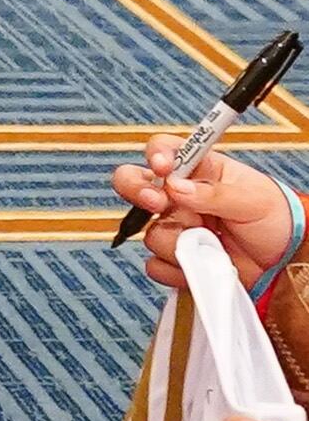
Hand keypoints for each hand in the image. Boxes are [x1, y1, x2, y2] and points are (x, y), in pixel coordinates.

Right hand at [114, 137, 298, 288]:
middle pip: (133, 184)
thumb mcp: (253, 199)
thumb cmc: (275, 220)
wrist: (287, 263)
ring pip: (151, 233)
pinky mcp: (175, 259)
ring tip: (213, 244)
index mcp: (198, 171)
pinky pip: (157, 265)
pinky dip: (178, 269)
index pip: (164, 151)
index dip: (156, 155)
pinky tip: (203, 265)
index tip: (162, 168)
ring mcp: (175, 228)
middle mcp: (178, 198)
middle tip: (158, 203)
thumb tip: (176, 186)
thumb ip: (214, 192)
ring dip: (180, 242)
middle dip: (138, 192)